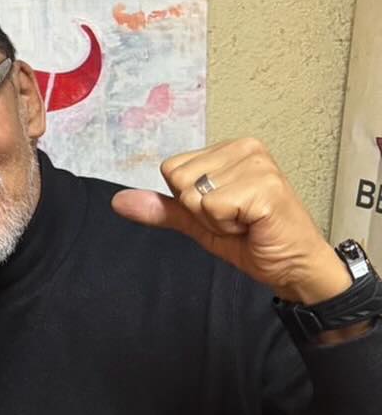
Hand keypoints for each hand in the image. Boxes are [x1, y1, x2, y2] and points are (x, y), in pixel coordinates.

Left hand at [112, 138, 349, 304]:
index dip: (189, 202)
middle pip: (178, 179)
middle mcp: (244, 148)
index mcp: (228, 149)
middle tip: (236, 219)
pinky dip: (227, 226)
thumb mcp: (200, 223)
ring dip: (216, 220)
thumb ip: (164, 209)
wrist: (296, 267)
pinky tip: (253, 225)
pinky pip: (213, 207)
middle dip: (201, 211)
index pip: (171, 169)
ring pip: (194, 195)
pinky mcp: (265, 187)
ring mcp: (257, 164)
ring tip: (246, 222)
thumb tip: (119, 201)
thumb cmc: (254, 241)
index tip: (223, 212)